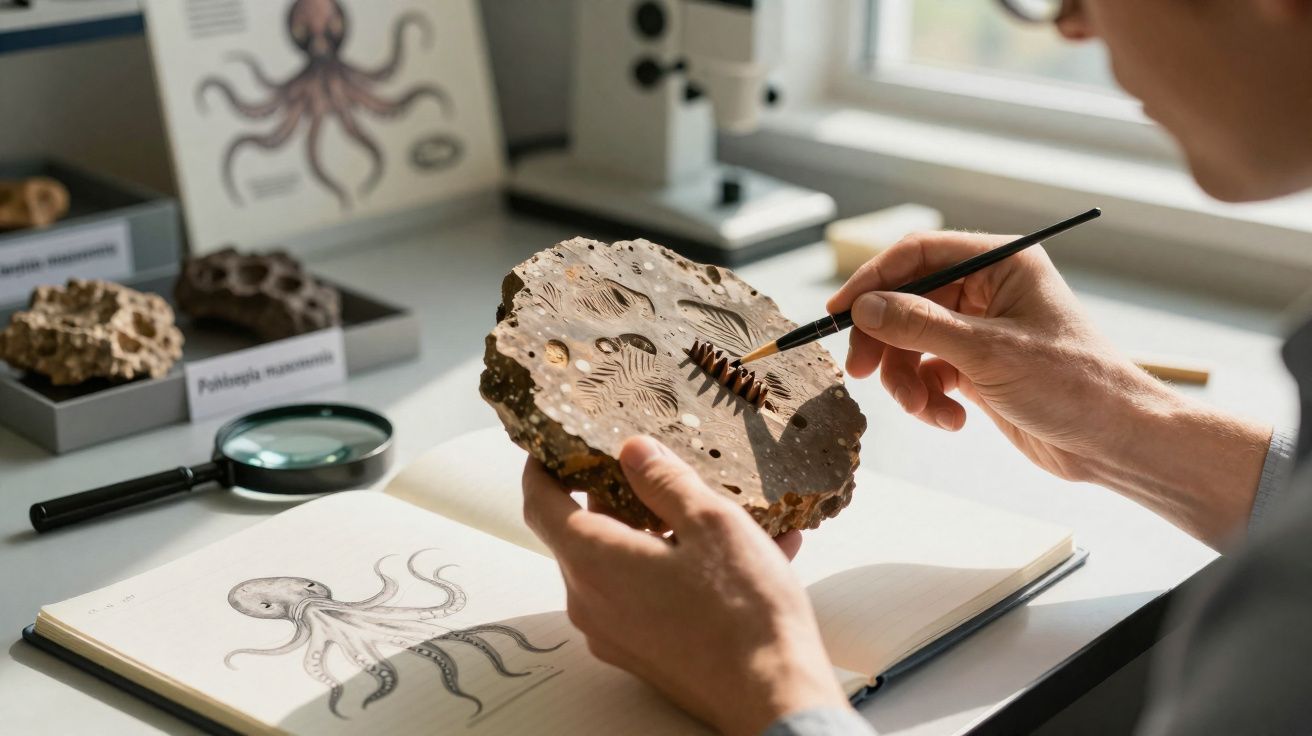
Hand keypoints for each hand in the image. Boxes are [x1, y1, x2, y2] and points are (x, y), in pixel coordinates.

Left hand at [522, 436, 848, 735]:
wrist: (774, 697)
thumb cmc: (743, 612)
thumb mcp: (711, 522)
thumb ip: (664, 480)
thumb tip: (632, 451)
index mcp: (594, 561)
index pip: (540, 503)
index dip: (543, 467)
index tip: (556, 443)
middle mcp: (590, 602)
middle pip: (583, 533)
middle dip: (616, 497)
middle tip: (655, 469)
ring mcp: (613, 634)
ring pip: (620, 565)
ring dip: (658, 533)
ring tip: (718, 513)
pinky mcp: (641, 654)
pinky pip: (645, 596)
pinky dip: (676, 570)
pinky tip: (739, 557)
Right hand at [828, 231, 1270, 545]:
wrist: (1113, 441)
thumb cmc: (1071, 384)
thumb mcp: (987, 352)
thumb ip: (919, 325)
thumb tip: (864, 308)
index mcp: (1001, 263)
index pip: (918, 254)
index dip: (872, 280)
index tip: (839, 314)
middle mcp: (988, 290)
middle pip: (906, 301)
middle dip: (884, 341)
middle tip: (861, 373)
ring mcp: (980, 330)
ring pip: (911, 342)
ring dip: (907, 380)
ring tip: (925, 409)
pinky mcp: (977, 368)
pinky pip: (928, 373)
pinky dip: (928, 398)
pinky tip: (950, 420)